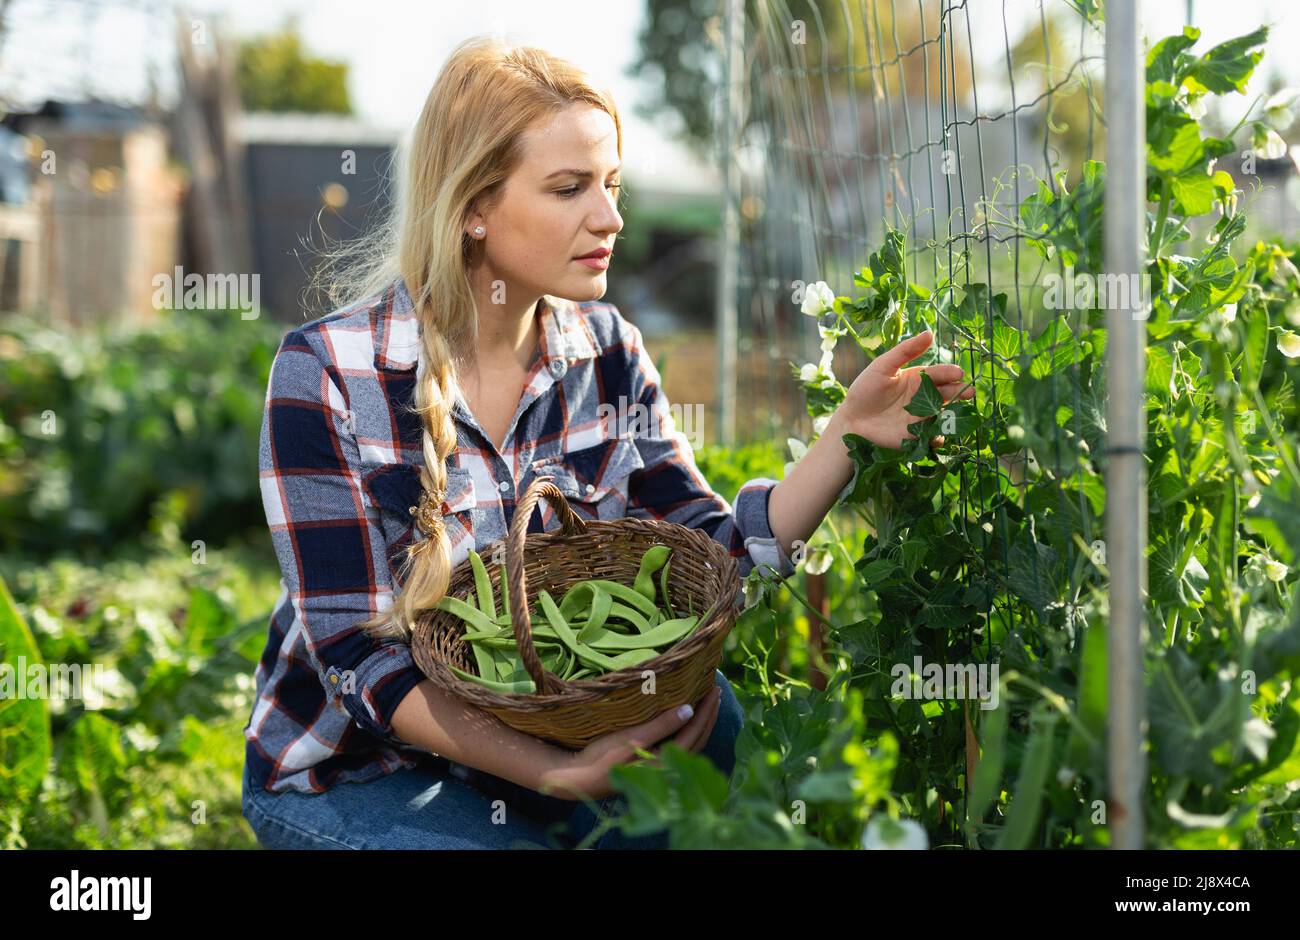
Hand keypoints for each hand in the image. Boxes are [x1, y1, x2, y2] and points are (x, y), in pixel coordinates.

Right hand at [536, 685, 722, 801]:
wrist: (578, 779)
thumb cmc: (603, 757)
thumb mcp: (632, 738)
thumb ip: (661, 725)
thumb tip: (690, 710)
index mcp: (665, 762)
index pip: (694, 732)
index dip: (706, 711)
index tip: (713, 690)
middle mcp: (667, 767)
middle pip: (697, 740)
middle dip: (708, 716)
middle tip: (716, 692)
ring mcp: (659, 768)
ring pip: (690, 744)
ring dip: (700, 724)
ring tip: (705, 704)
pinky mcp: (650, 765)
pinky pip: (679, 746)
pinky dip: (688, 731)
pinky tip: (685, 720)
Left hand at [836, 330, 973, 448]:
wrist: (852, 419)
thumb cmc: (866, 390)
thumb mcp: (883, 366)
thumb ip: (905, 351)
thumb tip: (929, 334)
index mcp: (918, 379)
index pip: (939, 374)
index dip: (949, 373)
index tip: (958, 373)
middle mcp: (924, 397)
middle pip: (947, 393)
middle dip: (959, 392)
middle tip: (968, 391)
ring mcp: (922, 417)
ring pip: (944, 413)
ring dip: (954, 413)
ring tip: (959, 411)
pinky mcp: (917, 436)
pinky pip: (933, 436)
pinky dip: (938, 436)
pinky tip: (938, 434)